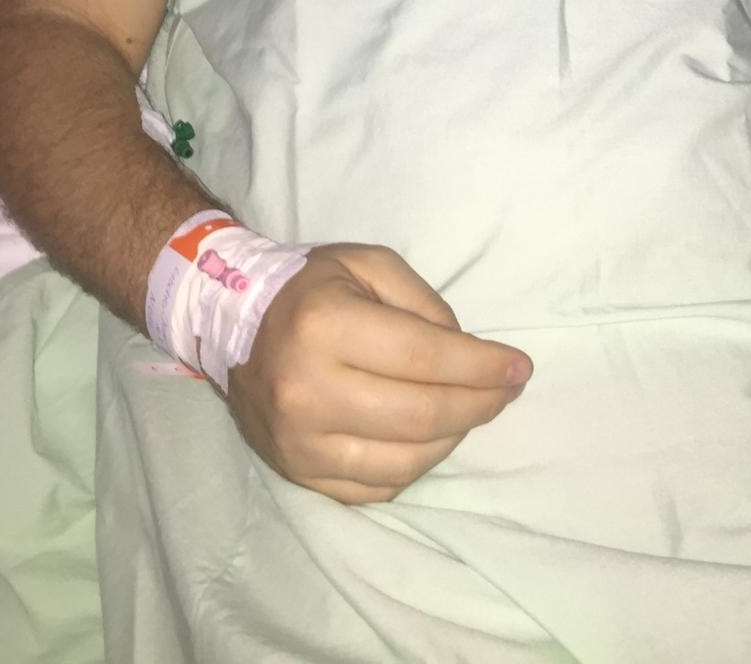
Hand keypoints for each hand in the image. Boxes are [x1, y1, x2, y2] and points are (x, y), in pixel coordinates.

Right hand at [225, 243, 531, 503]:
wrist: (231, 322)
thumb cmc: (312, 287)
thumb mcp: (368, 265)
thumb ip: (424, 304)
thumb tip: (468, 355)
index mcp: (325, 326)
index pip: (424, 359)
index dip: (481, 367)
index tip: (520, 368)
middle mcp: (308, 391)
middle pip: (421, 416)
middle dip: (479, 405)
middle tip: (505, 390)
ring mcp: (299, 442)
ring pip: (406, 460)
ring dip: (453, 437)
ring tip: (468, 409)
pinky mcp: (298, 473)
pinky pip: (377, 486)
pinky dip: (416, 465)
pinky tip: (428, 437)